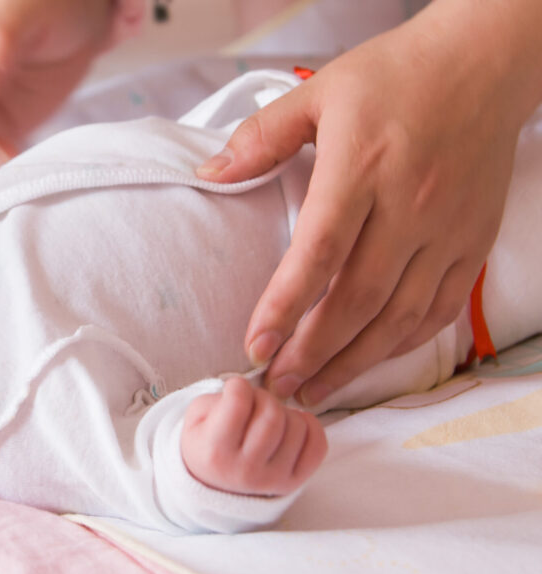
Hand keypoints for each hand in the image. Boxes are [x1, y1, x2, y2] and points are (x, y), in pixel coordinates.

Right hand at [180, 378, 326, 496]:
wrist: (215, 486)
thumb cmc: (206, 445)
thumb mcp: (195, 419)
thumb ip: (217, 399)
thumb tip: (252, 391)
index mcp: (216, 452)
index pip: (238, 403)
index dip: (237, 386)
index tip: (234, 389)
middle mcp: (246, 470)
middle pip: (272, 414)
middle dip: (264, 397)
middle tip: (254, 403)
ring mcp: (273, 479)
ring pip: (297, 426)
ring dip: (284, 412)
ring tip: (268, 419)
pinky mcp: (294, 482)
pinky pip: (318, 444)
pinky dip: (309, 426)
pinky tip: (291, 425)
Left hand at [197, 0, 541, 405]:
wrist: (483, 64)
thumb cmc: (393, 76)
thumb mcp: (318, 91)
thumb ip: (261, 137)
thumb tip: (208, 174)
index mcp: (362, 167)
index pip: (319, 252)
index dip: (285, 306)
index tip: (254, 345)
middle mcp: (409, 205)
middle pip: (358, 299)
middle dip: (313, 352)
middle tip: (277, 385)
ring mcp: (447, 229)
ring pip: (400, 316)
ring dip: (354, 362)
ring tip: (314, 390)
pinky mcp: (473, 242)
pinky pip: (439, 309)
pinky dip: (402, 344)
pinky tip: (369, 361)